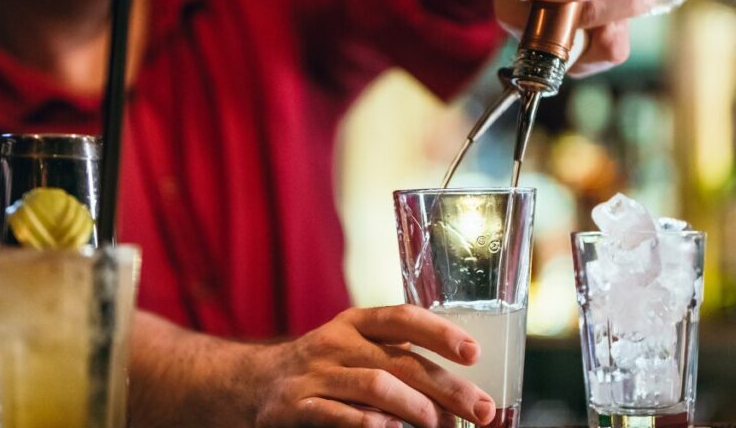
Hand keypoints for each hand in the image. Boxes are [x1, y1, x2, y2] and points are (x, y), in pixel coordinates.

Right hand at [252, 305, 495, 426]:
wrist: (253, 383)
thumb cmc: (324, 369)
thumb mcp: (356, 349)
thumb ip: (397, 359)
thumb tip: (458, 393)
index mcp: (356, 323)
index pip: (403, 318)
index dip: (440, 332)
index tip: (474, 353)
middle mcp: (336, 342)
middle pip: (399, 360)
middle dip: (447, 387)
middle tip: (481, 410)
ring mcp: (314, 374)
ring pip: (374, 384)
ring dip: (415, 407)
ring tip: (442, 425)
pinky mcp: (294, 407)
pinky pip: (335, 414)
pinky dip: (367, 423)